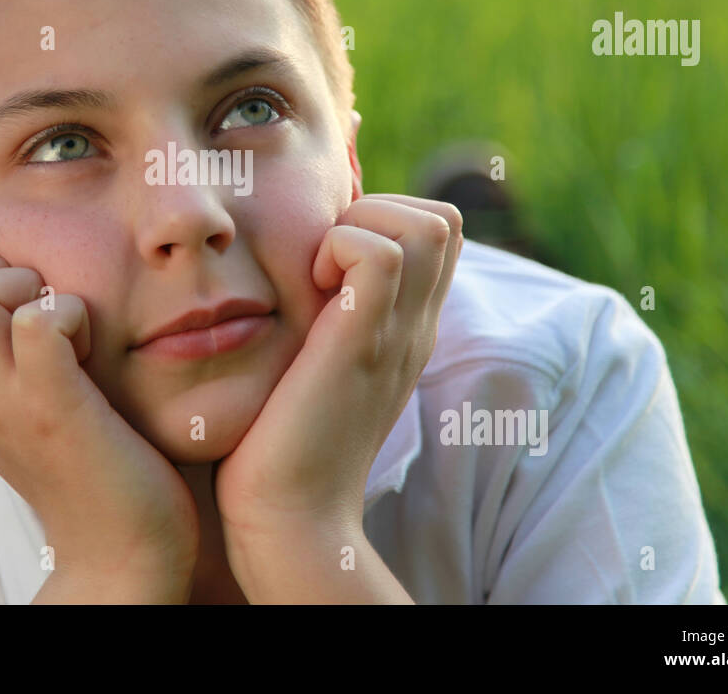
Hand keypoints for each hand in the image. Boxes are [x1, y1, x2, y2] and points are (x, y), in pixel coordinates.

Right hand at [0, 255, 199, 596]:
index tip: (14, 308)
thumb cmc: (83, 458)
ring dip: (27, 291)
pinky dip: (73, 316)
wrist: (118, 549)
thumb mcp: (18, 397)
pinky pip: (39, 322)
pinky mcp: (52, 408)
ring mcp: (2, 401)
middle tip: (42, 315)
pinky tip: (90, 354)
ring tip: (62, 332)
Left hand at [214, 195, 462, 550]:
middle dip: (381, 210)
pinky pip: (379, 254)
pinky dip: (339, 246)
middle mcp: (415, 327)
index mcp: (407, 330)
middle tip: (326, 258)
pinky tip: (308, 288)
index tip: (330, 258)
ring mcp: (397, 335)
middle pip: (444, 220)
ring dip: (363, 224)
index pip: (439, 234)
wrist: (290, 516)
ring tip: (318, 273)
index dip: (386, 218)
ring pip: (428, 224)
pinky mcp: (361, 343)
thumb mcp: (319, 367)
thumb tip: (301, 275)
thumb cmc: (282, 444)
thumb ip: (328, 322)